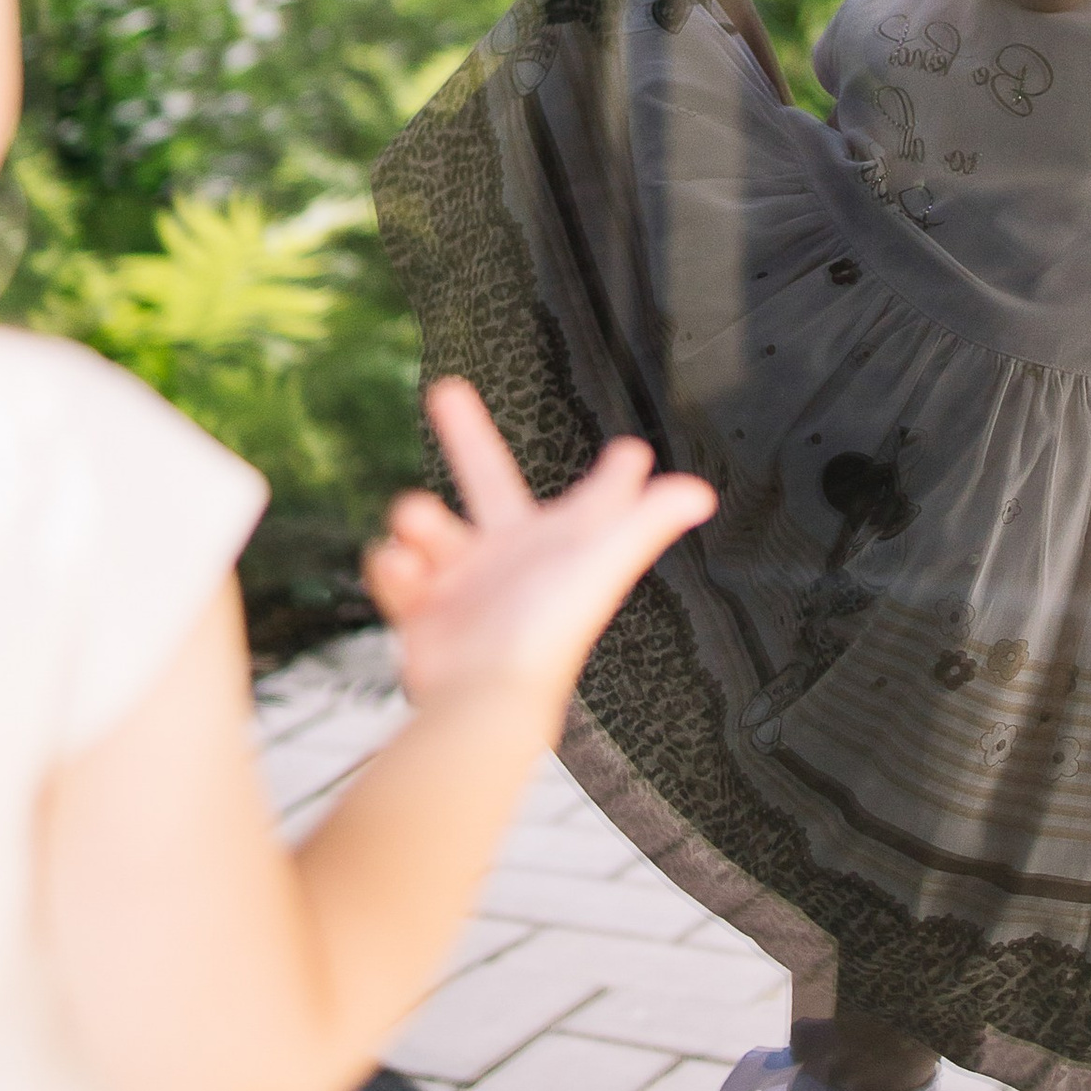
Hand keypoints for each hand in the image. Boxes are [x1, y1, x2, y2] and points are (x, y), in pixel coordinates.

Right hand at [361, 379, 714, 723]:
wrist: (482, 699)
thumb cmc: (547, 634)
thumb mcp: (600, 563)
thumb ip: (644, 522)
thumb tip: (699, 492)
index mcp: (561, 541)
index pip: (596, 498)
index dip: (615, 477)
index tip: (629, 452)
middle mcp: (513, 557)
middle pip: (487, 480)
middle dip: (467, 436)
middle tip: (447, 392)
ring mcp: (465, 583)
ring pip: (428, 527)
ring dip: (415, 518)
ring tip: (413, 522)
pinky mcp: (424, 611)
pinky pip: (396, 571)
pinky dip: (392, 566)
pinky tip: (400, 568)